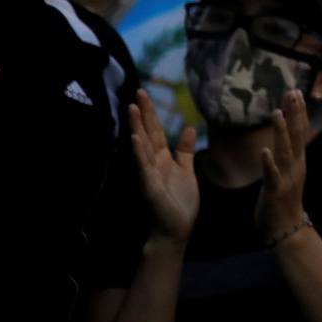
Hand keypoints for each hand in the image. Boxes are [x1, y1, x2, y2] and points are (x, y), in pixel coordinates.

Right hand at [130, 91, 199, 243]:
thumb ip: (185, 150)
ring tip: (132, 109)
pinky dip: (139, 152)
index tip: (144, 93)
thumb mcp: (186, 170)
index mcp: (162, 158)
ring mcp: (149, 174)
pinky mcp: (149, 186)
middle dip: (142, 114)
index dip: (150, 113)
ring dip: (137, 128)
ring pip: (142, 146)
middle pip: (147, 133)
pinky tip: (135, 139)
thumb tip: (189, 127)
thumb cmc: (179, 201)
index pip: (155, 130)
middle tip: (137, 93)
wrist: (176, 228)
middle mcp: (152, 163)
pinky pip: (143, 167)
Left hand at [256, 89, 311, 244]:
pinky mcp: (275, 192)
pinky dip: (269, 162)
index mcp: (298, 161)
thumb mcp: (289, 173)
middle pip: (297, 136)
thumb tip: (286, 137)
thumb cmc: (284, 200)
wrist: (287, 230)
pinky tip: (264, 150)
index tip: (296, 91)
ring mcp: (287, 178)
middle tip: (292, 92)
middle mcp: (296, 166)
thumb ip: (289, 155)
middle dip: (295, 114)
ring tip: (276, 113)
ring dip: (281, 131)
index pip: (300, 131)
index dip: (299, 112)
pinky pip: (272, 175)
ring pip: (285, 151)